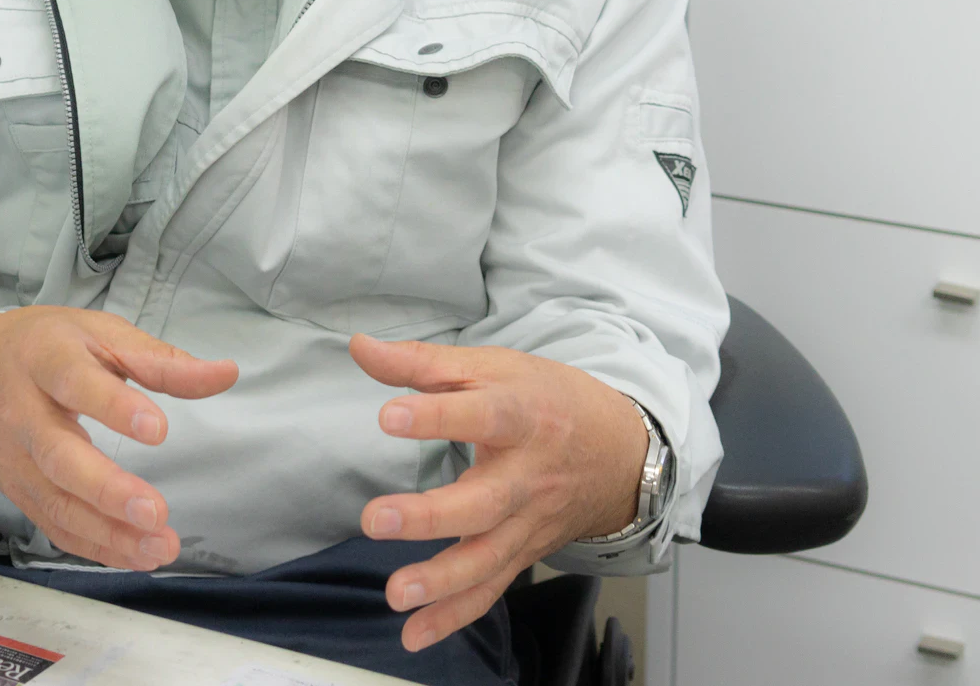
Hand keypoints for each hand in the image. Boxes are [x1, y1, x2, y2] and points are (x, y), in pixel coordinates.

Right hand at [0, 306, 237, 570]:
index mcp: (45, 358)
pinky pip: (52, 524)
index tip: (157, 429)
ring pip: (55, 501)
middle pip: (58, 456)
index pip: (75, 381)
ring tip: (158, 547)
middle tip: (154, 512)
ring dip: (107, 532)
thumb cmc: (46, 347)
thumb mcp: (100, 334)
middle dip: (106, 489)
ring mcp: (15, 457)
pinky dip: (93, 546)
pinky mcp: (17, 490)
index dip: (113, 406)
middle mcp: (22, 411)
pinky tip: (134, 555)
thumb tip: (226, 373)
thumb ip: (161, 360)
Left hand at [351, 335, 649, 651]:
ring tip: (396, 592)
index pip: (482, 415)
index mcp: (523, 415)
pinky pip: (491, 589)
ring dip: (442, 581)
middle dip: (430, 516)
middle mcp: (529, 474)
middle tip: (374, 519)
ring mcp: (528, 521)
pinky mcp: (524, 552)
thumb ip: (422, 362)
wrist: (618, 451)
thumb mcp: (493, 366)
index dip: (437, 417)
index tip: (389, 416)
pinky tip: (416, 633)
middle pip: (484, 501)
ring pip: (488, 557)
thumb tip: (361, 347)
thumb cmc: (546, 399)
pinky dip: (456, 616)